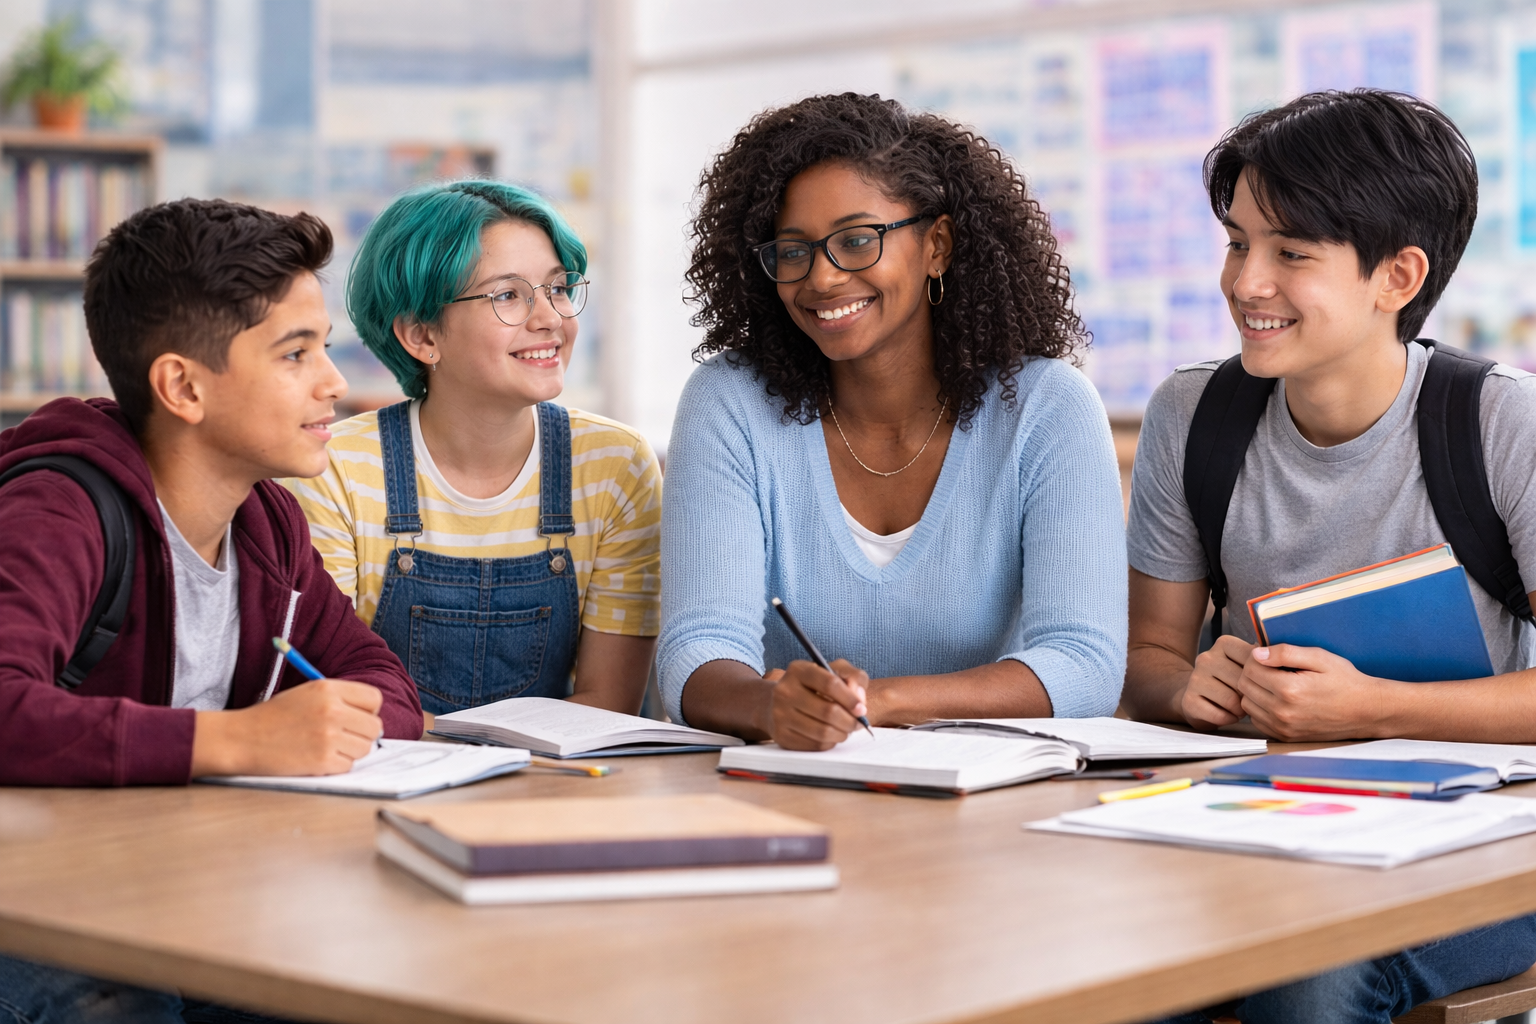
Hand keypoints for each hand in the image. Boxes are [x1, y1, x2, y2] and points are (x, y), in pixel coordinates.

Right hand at [190, 679, 384, 776]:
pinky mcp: (322, 761)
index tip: (357, 717)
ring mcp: (328, 737)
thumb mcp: (306, 693)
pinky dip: (335, 766)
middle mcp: (332, 710)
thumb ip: (338, 699)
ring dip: (350, 751)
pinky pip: (348, 766)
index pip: (374, 699)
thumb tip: (371, 715)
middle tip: (343, 737)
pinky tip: (315, 758)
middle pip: (374, 726)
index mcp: (328, 688)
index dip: (368, 710)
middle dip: (362, 734)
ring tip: (325, 746)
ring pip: (365, 748)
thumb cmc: (273, 717)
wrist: (240, 739)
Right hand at [765, 659, 869, 750]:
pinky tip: (830, 735)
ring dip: (842, 734)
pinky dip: (829, 742)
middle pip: (828, 711)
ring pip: (822, 732)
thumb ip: (854, 676)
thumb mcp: (834, 672)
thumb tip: (859, 698)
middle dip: (850, 721)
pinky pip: (814, 744)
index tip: (861, 709)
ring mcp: (780, 715)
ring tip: (846, 729)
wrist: (778, 703)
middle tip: (857, 723)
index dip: (850, 698)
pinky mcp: (781, 735)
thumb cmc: (814, 687)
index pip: (830, 683)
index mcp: (798, 670)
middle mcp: (784, 691)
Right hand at [1179, 635, 1253, 729]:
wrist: (1196, 695)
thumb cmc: (1230, 681)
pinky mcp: (1189, 700)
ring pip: (1231, 700)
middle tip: (1248, 699)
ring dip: (1239, 710)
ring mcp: (1195, 678)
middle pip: (1242, 682)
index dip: (1260, 677)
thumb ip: (1262, 660)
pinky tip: (1226, 714)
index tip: (1258, 682)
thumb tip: (1281, 659)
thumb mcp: (1245, 664)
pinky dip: (1228, 719)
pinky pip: (1219, 715)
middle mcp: (1206, 658)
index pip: (1253, 660)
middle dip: (1249, 696)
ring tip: (1238, 707)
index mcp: (1223, 643)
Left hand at [1232, 644, 1390, 740]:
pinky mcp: (1285, 737)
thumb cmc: (1345, 681)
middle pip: (1244, 686)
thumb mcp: (1320, 658)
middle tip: (1269, 667)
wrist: (1366, 711)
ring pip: (1247, 704)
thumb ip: (1286, 653)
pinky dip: (1260, 709)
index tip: (1268, 655)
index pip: (1250, 668)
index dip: (1255, 658)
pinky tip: (1276, 700)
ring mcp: (1283, 727)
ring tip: (1273, 683)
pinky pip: (1257, 720)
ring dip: (1254, 691)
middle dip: (1253, 673)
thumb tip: (1257, 654)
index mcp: (1289, 689)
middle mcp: (1282, 712)